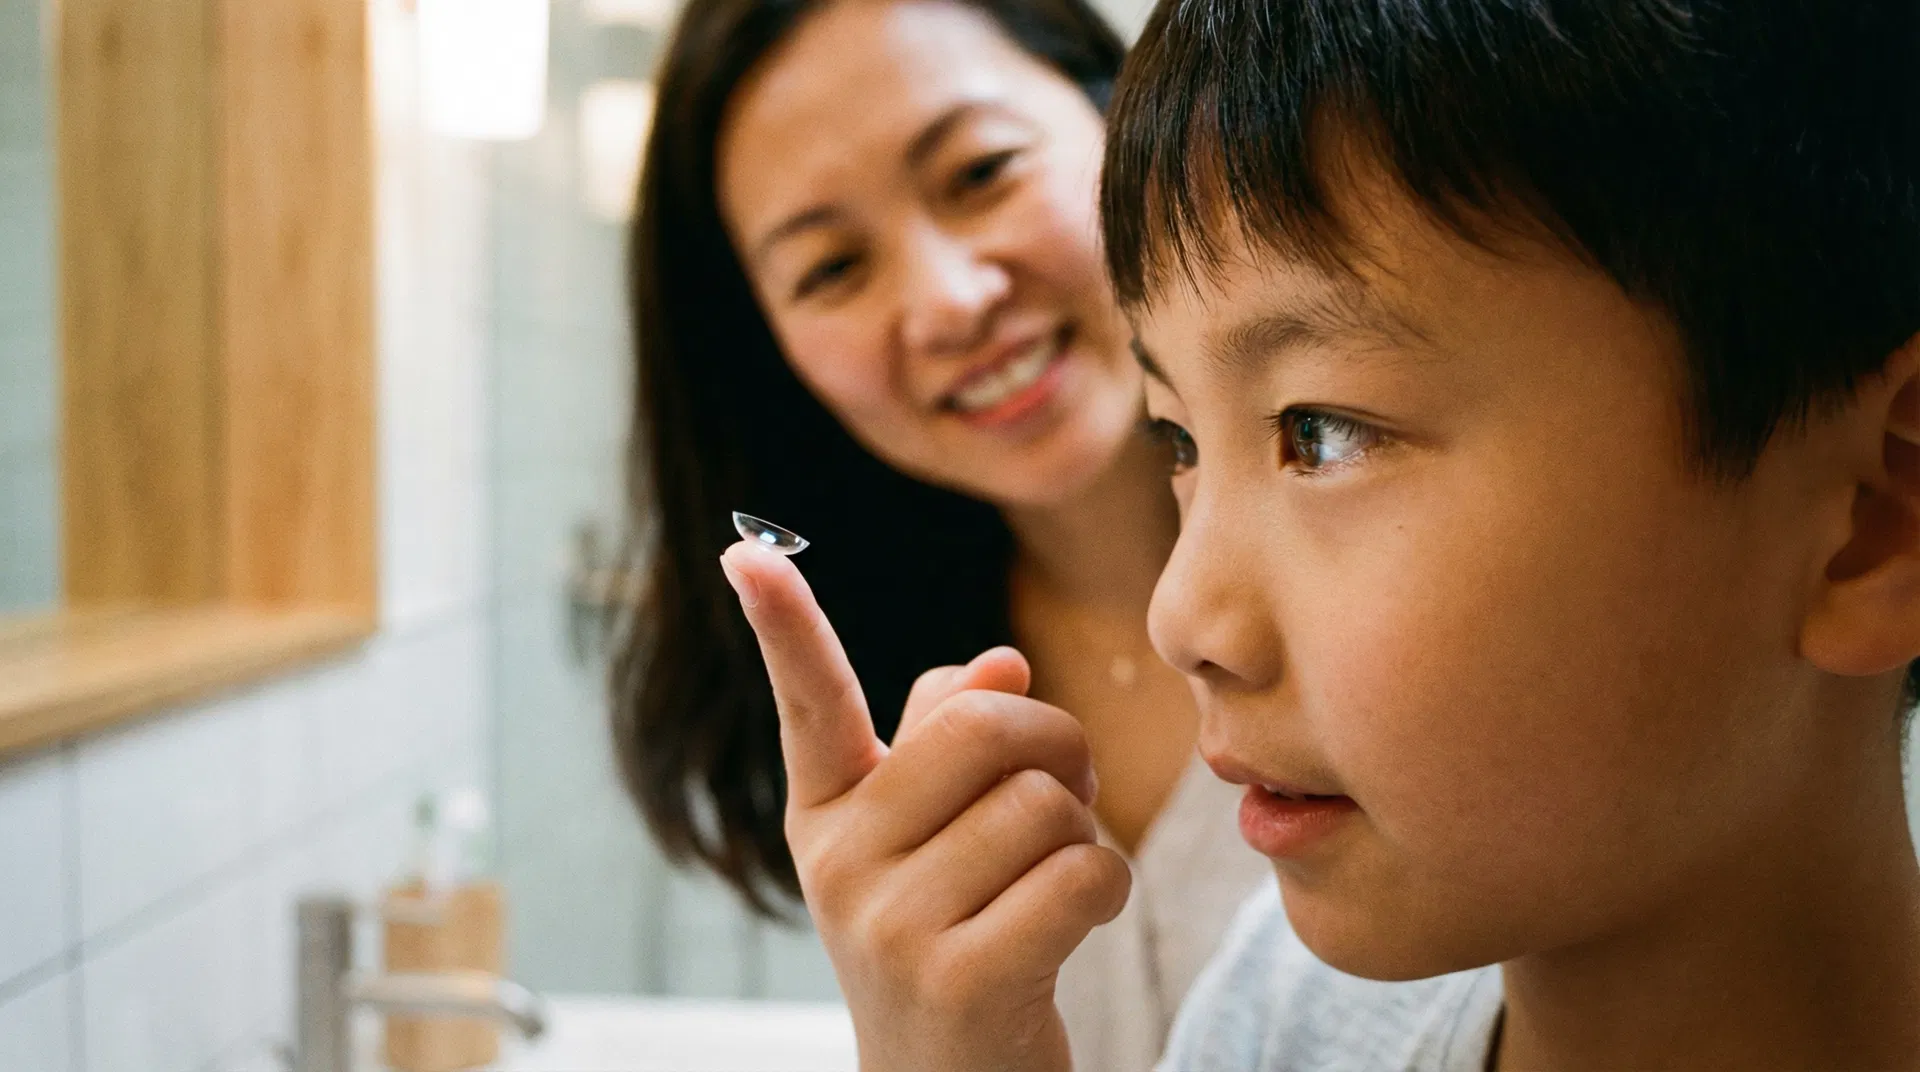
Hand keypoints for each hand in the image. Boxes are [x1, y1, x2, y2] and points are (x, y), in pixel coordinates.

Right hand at [720, 540, 1130, 1071]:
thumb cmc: (956, 937)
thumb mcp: (930, 841)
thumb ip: (950, 741)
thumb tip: (1001, 665)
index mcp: (828, 812)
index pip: (810, 703)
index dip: (783, 623)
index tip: (744, 551)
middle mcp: (839, 862)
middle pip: (987, 728)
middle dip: (1061, 748)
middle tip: (1066, 798)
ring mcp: (890, 926)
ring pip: (1048, 804)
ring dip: (1085, 837)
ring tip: (1050, 884)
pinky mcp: (960, 981)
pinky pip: (1083, 874)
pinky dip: (1106, 891)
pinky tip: (1071, 928)